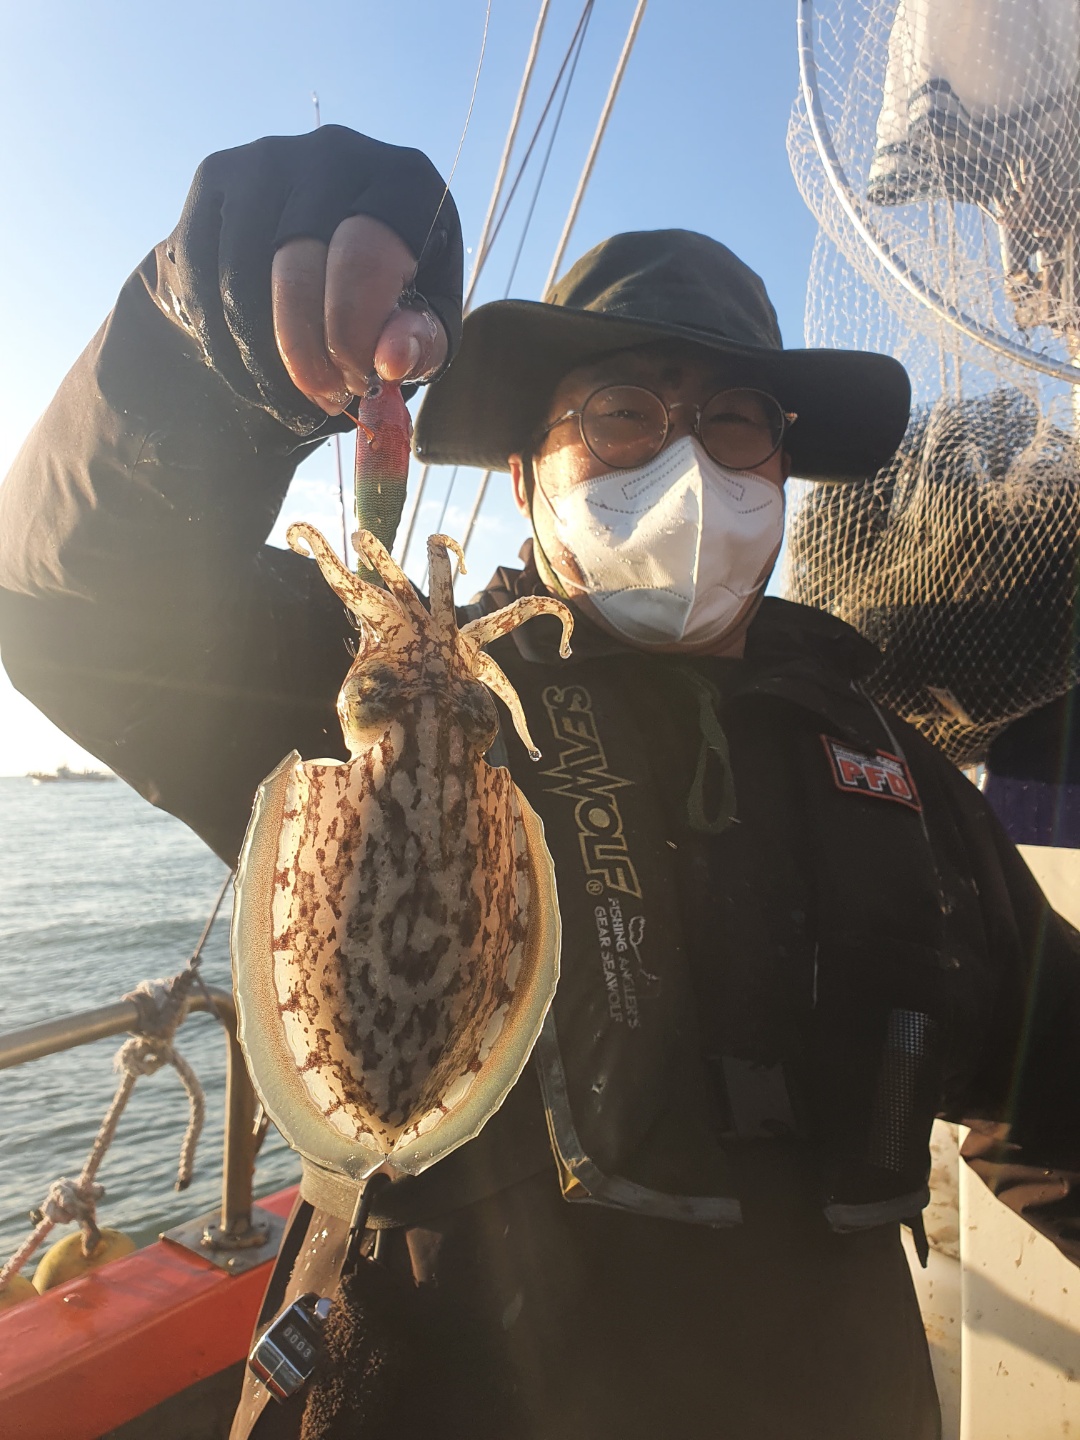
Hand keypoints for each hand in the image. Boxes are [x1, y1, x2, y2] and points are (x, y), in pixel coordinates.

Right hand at [158, 126, 462, 432]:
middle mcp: (336, 151)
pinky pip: (200, 274)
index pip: (365, 254)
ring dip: (261, 357)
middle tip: (324, 400)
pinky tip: (251, 373)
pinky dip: (222, 341)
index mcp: (404, 181)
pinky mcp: (215, 179)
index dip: (354, 332)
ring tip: (290, 398)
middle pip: (297, 265)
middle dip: (307, 352)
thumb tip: (390, 361)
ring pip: (240, 277)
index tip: (356, 383)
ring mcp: (268, 157)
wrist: (313, 256)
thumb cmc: (384, 297)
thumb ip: (420, 343)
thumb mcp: (423, 324)